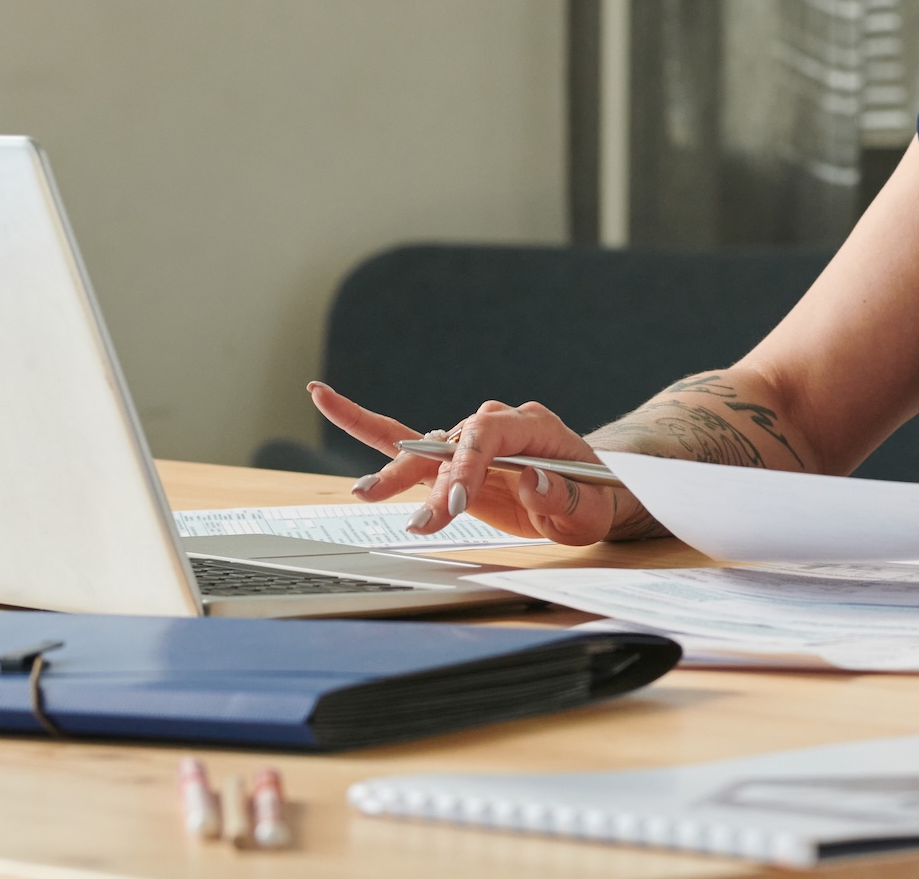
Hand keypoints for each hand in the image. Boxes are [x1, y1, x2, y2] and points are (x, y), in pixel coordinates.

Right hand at [307, 382, 623, 546]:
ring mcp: (470, 439)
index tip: (454, 502)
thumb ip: (564, 496)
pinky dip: (364, 424)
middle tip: (425, 521)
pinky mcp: (450, 459)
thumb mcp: (592, 507)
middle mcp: (497, 424)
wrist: (592, 491)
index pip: (490, 436)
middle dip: (435, 482)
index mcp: (533, 426)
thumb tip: (533, 481)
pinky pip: (404, 441)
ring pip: (425, 451)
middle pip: (454, 444)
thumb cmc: (595, 499)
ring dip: (398, 475)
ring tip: (366, 493)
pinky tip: (323, 397)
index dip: (468, 465)